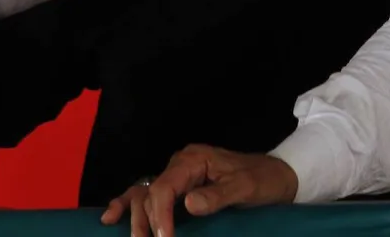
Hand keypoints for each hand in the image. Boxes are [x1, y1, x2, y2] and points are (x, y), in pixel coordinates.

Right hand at [102, 145, 297, 236]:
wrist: (278, 176)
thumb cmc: (263, 180)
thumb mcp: (245, 188)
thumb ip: (218, 195)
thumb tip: (189, 203)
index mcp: (194, 160)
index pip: (165, 188)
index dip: (161, 216)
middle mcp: (181, 164)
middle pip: (150, 193)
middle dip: (145, 221)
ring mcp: (178, 175)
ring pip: (144, 194)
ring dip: (134, 216)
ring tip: (126, 236)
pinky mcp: (180, 187)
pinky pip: (149, 195)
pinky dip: (130, 205)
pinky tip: (112, 217)